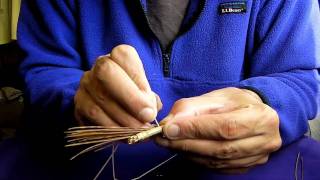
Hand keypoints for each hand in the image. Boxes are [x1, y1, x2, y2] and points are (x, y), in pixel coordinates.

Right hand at [74, 45, 161, 126]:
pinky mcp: (78, 102)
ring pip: (100, 98)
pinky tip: (123, 135)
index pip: (125, 57)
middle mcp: (99, 65)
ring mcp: (86, 83)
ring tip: (138, 131)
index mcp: (118, 56)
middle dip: (130, 98)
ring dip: (122, 118)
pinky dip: (111, 127)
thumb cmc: (133, 95)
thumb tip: (149, 111)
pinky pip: (92, 115)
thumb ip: (150, 99)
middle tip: (146, 118)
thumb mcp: (145, 92)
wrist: (111, 105)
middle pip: (106, 71)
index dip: (139, 81)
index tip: (150, 106)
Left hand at [156, 87, 280, 171]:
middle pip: (220, 149)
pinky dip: (198, 160)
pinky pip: (218, 168)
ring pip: (217, 161)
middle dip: (187, 144)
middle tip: (164, 139)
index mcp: (261, 117)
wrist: (257, 113)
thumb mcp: (215, 97)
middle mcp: (264, 141)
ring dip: (189, 153)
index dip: (195, 129)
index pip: (225, 127)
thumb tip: (169, 124)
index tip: (170, 128)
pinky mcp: (247, 167)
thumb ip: (191, 108)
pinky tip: (186, 151)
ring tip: (170, 144)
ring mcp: (257, 157)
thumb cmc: (236, 102)